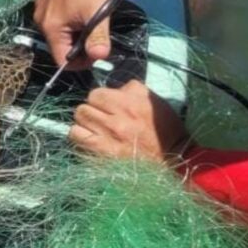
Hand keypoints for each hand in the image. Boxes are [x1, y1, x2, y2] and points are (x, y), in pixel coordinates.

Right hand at [34, 0, 119, 69]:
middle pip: (60, 46)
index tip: (97, 54)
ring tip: (92, 19)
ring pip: (60, 32)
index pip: (61, 59)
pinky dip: (71, 20)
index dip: (80, 63)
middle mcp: (41, 20)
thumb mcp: (100, 12)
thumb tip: (99, 57)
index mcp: (51, 27)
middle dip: (79, 46)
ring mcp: (42, 7)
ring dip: (76, 32)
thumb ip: (98, 38)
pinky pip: (57, 18)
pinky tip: (83, 8)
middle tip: (98, 36)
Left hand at [69, 80, 190, 162]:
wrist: (171, 158)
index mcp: (128, 104)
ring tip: (94, 130)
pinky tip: (90, 141)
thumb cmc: (162, 128)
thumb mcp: (151, 100)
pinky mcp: (100, 154)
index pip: (95, 94)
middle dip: (89, 112)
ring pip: (76, 124)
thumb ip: (129, 89)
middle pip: (82, 109)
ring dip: (83, 126)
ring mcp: (106, 139)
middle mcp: (115, 120)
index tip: (104, 106)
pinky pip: (76, 139)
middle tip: (99, 119)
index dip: (98, 100)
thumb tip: (111, 90)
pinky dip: (79, 139)